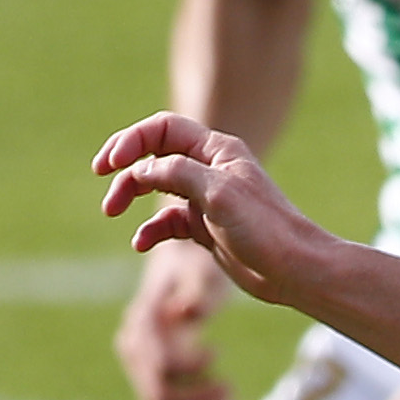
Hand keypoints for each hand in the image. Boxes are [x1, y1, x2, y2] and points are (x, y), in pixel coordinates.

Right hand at [95, 112, 340, 310]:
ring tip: (113, 213)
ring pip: (157, 188)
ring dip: (131, 196)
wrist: (294, 270)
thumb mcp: (218, 193)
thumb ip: (178, 172)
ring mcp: (206, 199)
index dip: (132, 140)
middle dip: (126, 169)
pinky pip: (168, 222)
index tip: (111, 164)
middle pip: (154, 156)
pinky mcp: (205, 228)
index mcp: (216, 150)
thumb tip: (141, 168)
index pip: (163, 129)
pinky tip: (140, 243)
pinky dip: (151, 230)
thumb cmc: (264, 228)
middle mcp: (209, 169)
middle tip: (105, 184)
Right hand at [117, 243, 227, 399]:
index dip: (190, 373)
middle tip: (229, 390)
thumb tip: (187, 314)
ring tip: (227, 390)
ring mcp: (140, 361)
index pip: (159, 365)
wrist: (177, 260)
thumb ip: (197, 293)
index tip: (218, 356)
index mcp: (144, 322)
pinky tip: (219, 385)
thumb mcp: (202, 272)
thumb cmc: (196, 265)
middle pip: (157, 394)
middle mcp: (134, 345)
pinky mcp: (151, 369)